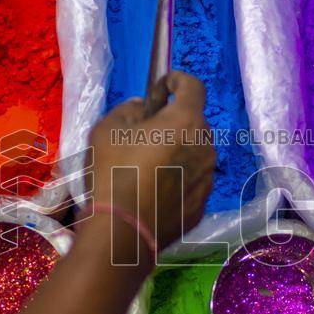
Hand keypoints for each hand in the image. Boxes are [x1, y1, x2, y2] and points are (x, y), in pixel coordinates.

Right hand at [89, 71, 215, 249]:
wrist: (122, 232)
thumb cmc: (113, 173)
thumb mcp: (107, 129)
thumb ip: (129, 109)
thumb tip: (142, 108)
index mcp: (185, 121)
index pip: (193, 86)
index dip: (177, 80)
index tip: (163, 86)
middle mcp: (205, 146)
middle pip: (193, 122)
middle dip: (173, 121)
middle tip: (145, 133)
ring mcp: (207, 177)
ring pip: (194, 153)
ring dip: (177, 150)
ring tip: (148, 165)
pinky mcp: (201, 204)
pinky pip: (191, 181)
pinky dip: (178, 178)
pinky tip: (153, 190)